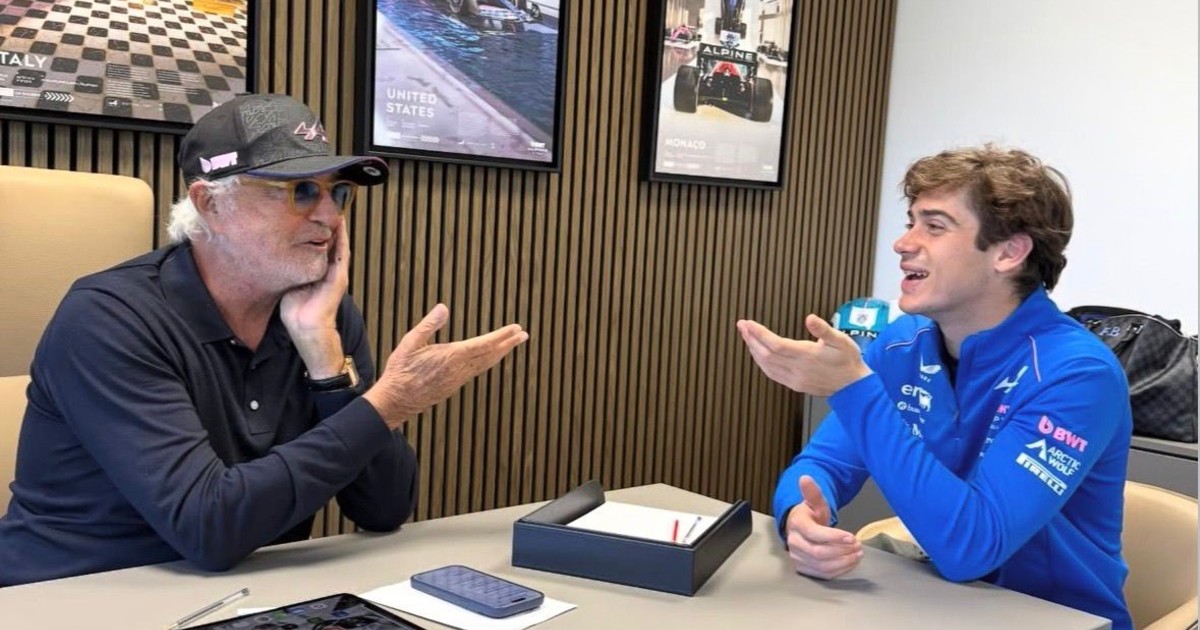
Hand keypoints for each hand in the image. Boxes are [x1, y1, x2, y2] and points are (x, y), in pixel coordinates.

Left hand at [281, 217, 348, 377]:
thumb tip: (276, 255)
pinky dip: (342, 238)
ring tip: (336, 209)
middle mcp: (330, 269)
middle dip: (329, 224)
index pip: (320, 245)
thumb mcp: (290, 282)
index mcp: (319, 270)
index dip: (318, 229)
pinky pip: (342, 253)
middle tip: (327, 204)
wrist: (306, 327)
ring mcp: (337, 273)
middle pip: (331, 241)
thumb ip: (289, 268)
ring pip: (339, 244)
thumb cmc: (296, 309)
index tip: (312, 212)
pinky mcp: (339, 277)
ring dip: (338, 227)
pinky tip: (340, 224)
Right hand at [363, 304, 527, 428]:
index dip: (502, 336)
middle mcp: (459, 370)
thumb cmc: (401, 371)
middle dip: (508, 344)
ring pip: (485, 364)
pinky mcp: (454, 386)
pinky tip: (490, 358)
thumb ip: (429, 325)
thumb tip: (444, 308)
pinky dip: (489, 362)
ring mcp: (458, 379)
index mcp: (451, 357)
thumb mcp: (410, 343)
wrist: (396, 401)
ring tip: (512, 344)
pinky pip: (477, 371)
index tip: (516, 329)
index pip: (484, 344)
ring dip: (501, 353)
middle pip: (490, 355)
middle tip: (523, 335)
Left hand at [736, 314, 871, 395]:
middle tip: (742, 326)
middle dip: (751, 339)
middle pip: (766, 355)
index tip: (748, 323)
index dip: (759, 334)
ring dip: (753, 350)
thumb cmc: (848, 360)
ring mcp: (795, 379)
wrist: (853, 386)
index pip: (776, 344)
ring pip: (766, 365)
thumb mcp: (841, 340)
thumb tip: (809, 318)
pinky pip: (772, 374)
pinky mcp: (794, 385)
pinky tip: (758, 353)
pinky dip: (761, 362)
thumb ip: (824, 329)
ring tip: (746, 336)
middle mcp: (798, 369)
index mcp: (807, 356)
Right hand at [786, 476, 862, 578]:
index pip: (814, 534)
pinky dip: (840, 570)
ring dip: (843, 561)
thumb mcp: (813, 502)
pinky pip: (824, 574)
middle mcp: (794, 543)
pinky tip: (851, 561)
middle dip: (841, 550)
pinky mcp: (805, 569)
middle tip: (858, 545)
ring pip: (822, 566)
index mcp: (797, 525)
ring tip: (858, 553)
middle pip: (819, 553)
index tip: (852, 537)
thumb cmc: (810, 516)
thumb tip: (805, 477)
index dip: (834, 537)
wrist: (799, 529)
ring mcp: (798, 558)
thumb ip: (812, 492)